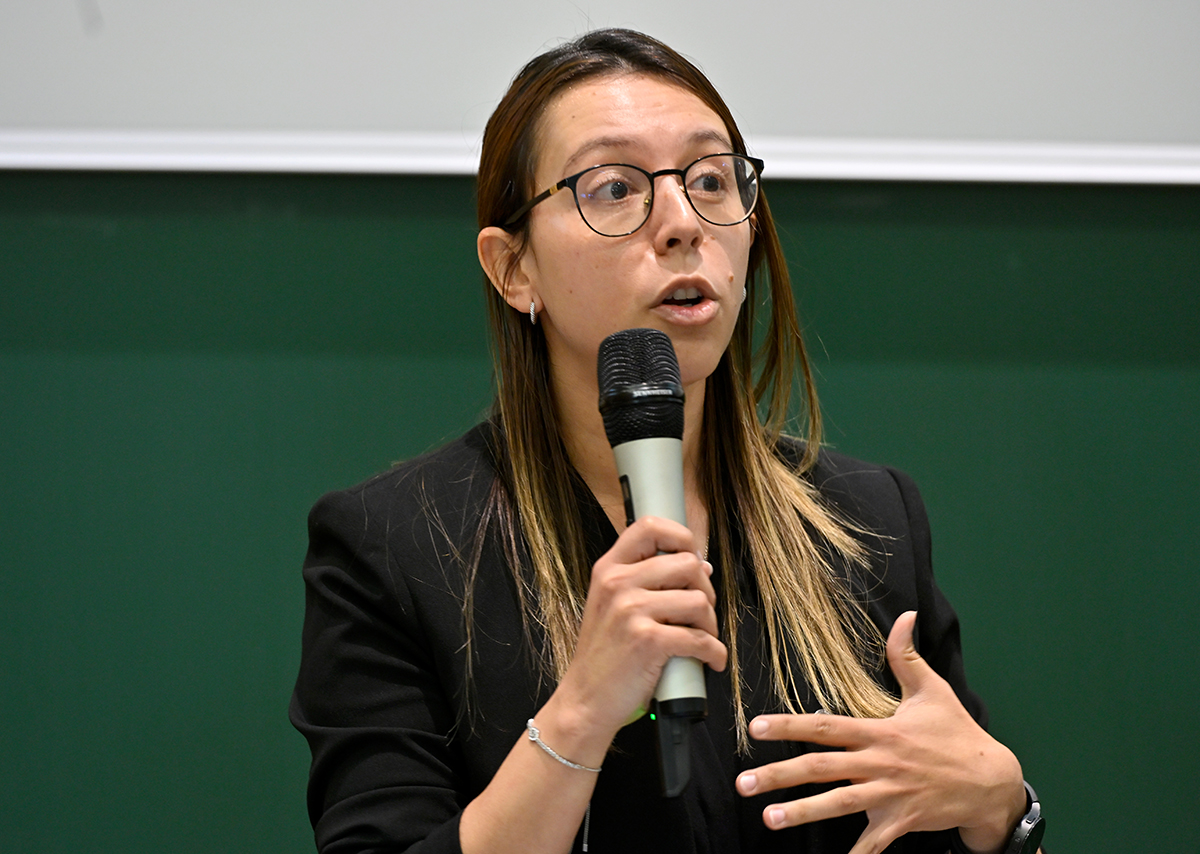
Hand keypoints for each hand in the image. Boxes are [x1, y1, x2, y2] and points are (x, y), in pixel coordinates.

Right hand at [551, 516, 727, 744]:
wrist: (585, 700)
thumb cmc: (604, 656)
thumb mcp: (613, 607)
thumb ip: (648, 582)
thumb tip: (703, 566)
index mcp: (609, 569)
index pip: (650, 526)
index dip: (681, 536)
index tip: (692, 557)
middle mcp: (618, 583)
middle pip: (687, 564)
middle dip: (706, 590)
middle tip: (701, 613)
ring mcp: (631, 611)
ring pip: (699, 601)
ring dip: (711, 624)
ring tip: (704, 639)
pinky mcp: (647, 641)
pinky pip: (700, 639)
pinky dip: (714, 652)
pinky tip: (710, 660)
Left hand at [735, 611, 1025, 853]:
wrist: (991, 780)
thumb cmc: (956, 733)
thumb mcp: (932, 690)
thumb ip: (906, 655)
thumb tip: (905, 616)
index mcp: (879, 732)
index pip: (826, 726)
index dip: (789, 725)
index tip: (756, 727)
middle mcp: (879, 763)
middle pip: (821, 769)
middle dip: (779, 776)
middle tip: (743, 784)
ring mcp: (889, 795)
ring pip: (838, 805)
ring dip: (802, 813)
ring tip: (769, 819)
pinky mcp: (901, 821)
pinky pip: (873, 844)